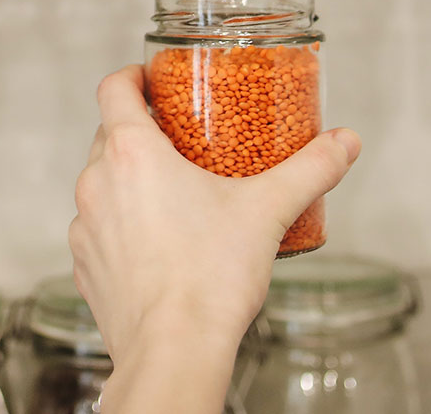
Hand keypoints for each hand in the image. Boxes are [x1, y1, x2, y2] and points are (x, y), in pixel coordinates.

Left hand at [69, 64, 359, 409]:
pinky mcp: (86, 269)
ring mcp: (86, 228)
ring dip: (130, 180)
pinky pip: (99, 229)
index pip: (114, 88)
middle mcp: (97, 183)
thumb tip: (345, 142)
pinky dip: (122, 225)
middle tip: (181, 137)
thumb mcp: (269, 210)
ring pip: (102, 183)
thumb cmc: (209, 279)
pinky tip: (160, 242)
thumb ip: (311, 169)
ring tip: (174, 193)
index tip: (155, 81)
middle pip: (109, 133)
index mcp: (131, 153)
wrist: (174, 354)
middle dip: (142, 131)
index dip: (133, 76)